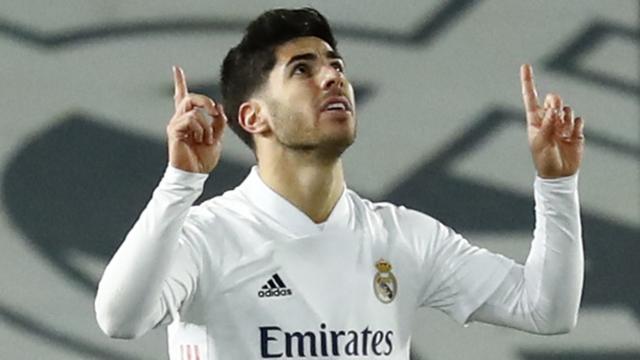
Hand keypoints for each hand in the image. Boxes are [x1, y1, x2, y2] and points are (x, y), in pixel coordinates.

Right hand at [166, 66, 226, 172]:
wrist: (195, 173)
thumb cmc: (203, 158)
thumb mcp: (217, 138)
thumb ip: (218, 122)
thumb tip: (219, 108)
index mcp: (189, 119)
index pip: (182, 97)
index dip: (179, 82)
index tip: (176, 69)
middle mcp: (180, 119)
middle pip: (190, 97)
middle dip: (206, 101)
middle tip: (215, 112)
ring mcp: (176, 124)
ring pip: (193, 109)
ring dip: (206, 124)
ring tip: (206, 139)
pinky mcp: (174, 130)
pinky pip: (190, 119)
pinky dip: (200, 129)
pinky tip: (200, 140)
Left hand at [520, 64, 584, 178]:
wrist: (558, 173)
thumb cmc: (543, 158)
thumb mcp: (540, 142)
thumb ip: (547, 124)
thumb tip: (555, 108)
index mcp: (535, 119)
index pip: (530, 97)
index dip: (528, 81)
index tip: (525, 65)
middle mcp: (548, 118)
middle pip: (553, 99)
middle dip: (554, 103)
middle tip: (555, 114)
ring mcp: (562, 123)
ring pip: (566, 109)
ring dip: (564, 120)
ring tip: (561, 134)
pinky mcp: (576, 129)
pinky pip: (577, 119)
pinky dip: (575, 127)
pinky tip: (571, 137)